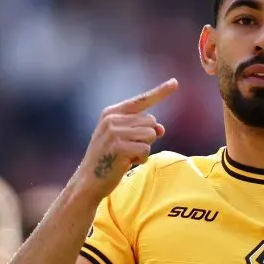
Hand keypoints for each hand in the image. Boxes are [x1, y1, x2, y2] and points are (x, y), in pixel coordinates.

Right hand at [73, 79, 176, 201]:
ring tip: (127, 156)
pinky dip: (141, 158)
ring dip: (144, 149)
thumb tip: (160, 129)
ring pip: (150, 134)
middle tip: (129, 149)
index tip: (175, 82)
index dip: (160, 92)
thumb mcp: (123, 139)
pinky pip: (146, 149)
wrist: (88, 180)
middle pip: (151, 121)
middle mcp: (112, 119)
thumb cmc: (108, 159)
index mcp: (111, 113)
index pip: (141, 100)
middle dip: (147, 137)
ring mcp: (115, 132)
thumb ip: (141, 130)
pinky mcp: (120, 146)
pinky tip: (127, 163)